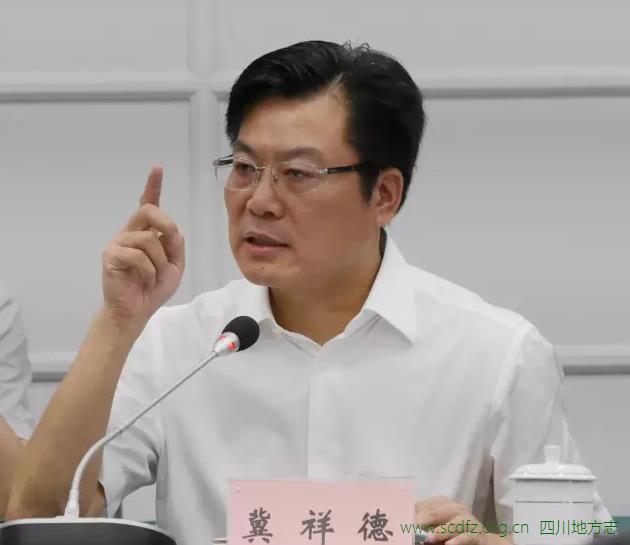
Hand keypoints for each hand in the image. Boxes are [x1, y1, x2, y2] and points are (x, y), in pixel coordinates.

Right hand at [101, 167, 184, 334]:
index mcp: (146, 232)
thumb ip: (175, 245)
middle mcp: (130, 233)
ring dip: (160, 261)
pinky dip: (149, 271)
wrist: (136, 311)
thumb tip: (171, 229)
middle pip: (148, 211)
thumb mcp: (175, 265)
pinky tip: (144, 280)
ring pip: (149, 239)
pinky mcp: (111, 255)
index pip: (148, 204)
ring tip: (153, 276)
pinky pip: (138, 256)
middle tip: (170, 241)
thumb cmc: (153, 288)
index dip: (153, 186)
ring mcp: (119, 243)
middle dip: (166, 224)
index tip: (157, 168)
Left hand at [415, 496, 511, 543]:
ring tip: (427, 539)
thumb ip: (424, 528)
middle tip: (410, 532)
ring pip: (451, 522)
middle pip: (434, 512)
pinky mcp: (478, 532)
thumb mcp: (437, 529)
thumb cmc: (453, 535)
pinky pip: (467, 535)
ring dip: (439, 532)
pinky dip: (458, 540)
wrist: (483, 541)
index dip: (410, 515)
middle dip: (421, 523)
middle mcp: (454, 507)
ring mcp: (467, 518)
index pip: (422, 506)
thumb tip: (407, 531)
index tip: (399, 524)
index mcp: (441, 503)